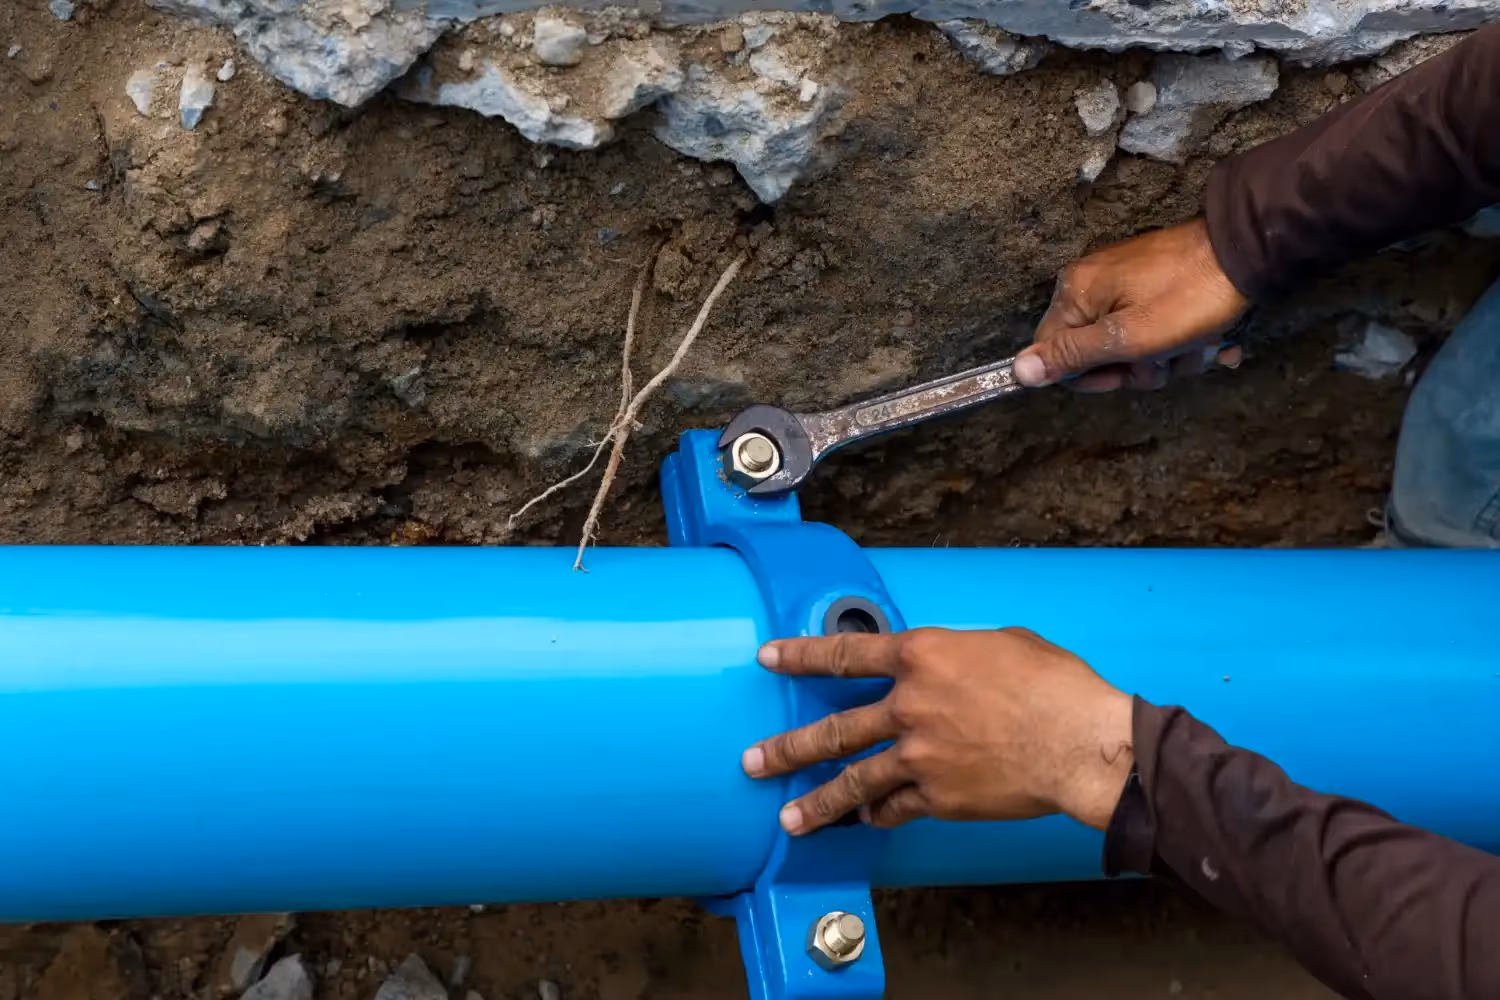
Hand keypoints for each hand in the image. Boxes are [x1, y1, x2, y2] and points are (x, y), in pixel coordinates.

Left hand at [741, 628, 1134, 833]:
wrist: (1078, 741)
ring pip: (852, 780)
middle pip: (833, 729)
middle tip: (755, 759)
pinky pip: (897, 808)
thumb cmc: (1053, 685)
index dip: (800, 655)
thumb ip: (959, 655)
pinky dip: (879, 815)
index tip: (769, 658)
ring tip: (789, 816)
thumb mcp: (1001, 644)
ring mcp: (918, 754)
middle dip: (788, 747)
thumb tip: (952, 664)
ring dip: (817, 801)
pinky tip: (865, 821)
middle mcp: (908, 705)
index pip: (843, 654)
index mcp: (921, 656)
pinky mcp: (938, 796)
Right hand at [1015, 218, 1249, 391]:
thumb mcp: (1128, 338)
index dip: (1089, 376)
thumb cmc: (1187, 299)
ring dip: (1172, 358)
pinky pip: (1159, 326)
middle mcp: (1095, 282)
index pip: (1054, 351)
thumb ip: (1072, 356)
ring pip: (1136, 345)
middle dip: (1140, 367)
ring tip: (1202, 344)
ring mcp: (1128, 281)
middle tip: (1168, 357)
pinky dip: (1186, 340)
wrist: (1249, 251)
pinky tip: (1215, 341)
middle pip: (1098, 351)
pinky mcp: (1158, 282)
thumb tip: (1018, 371)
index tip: (1124, 375)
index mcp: (1077, 292)